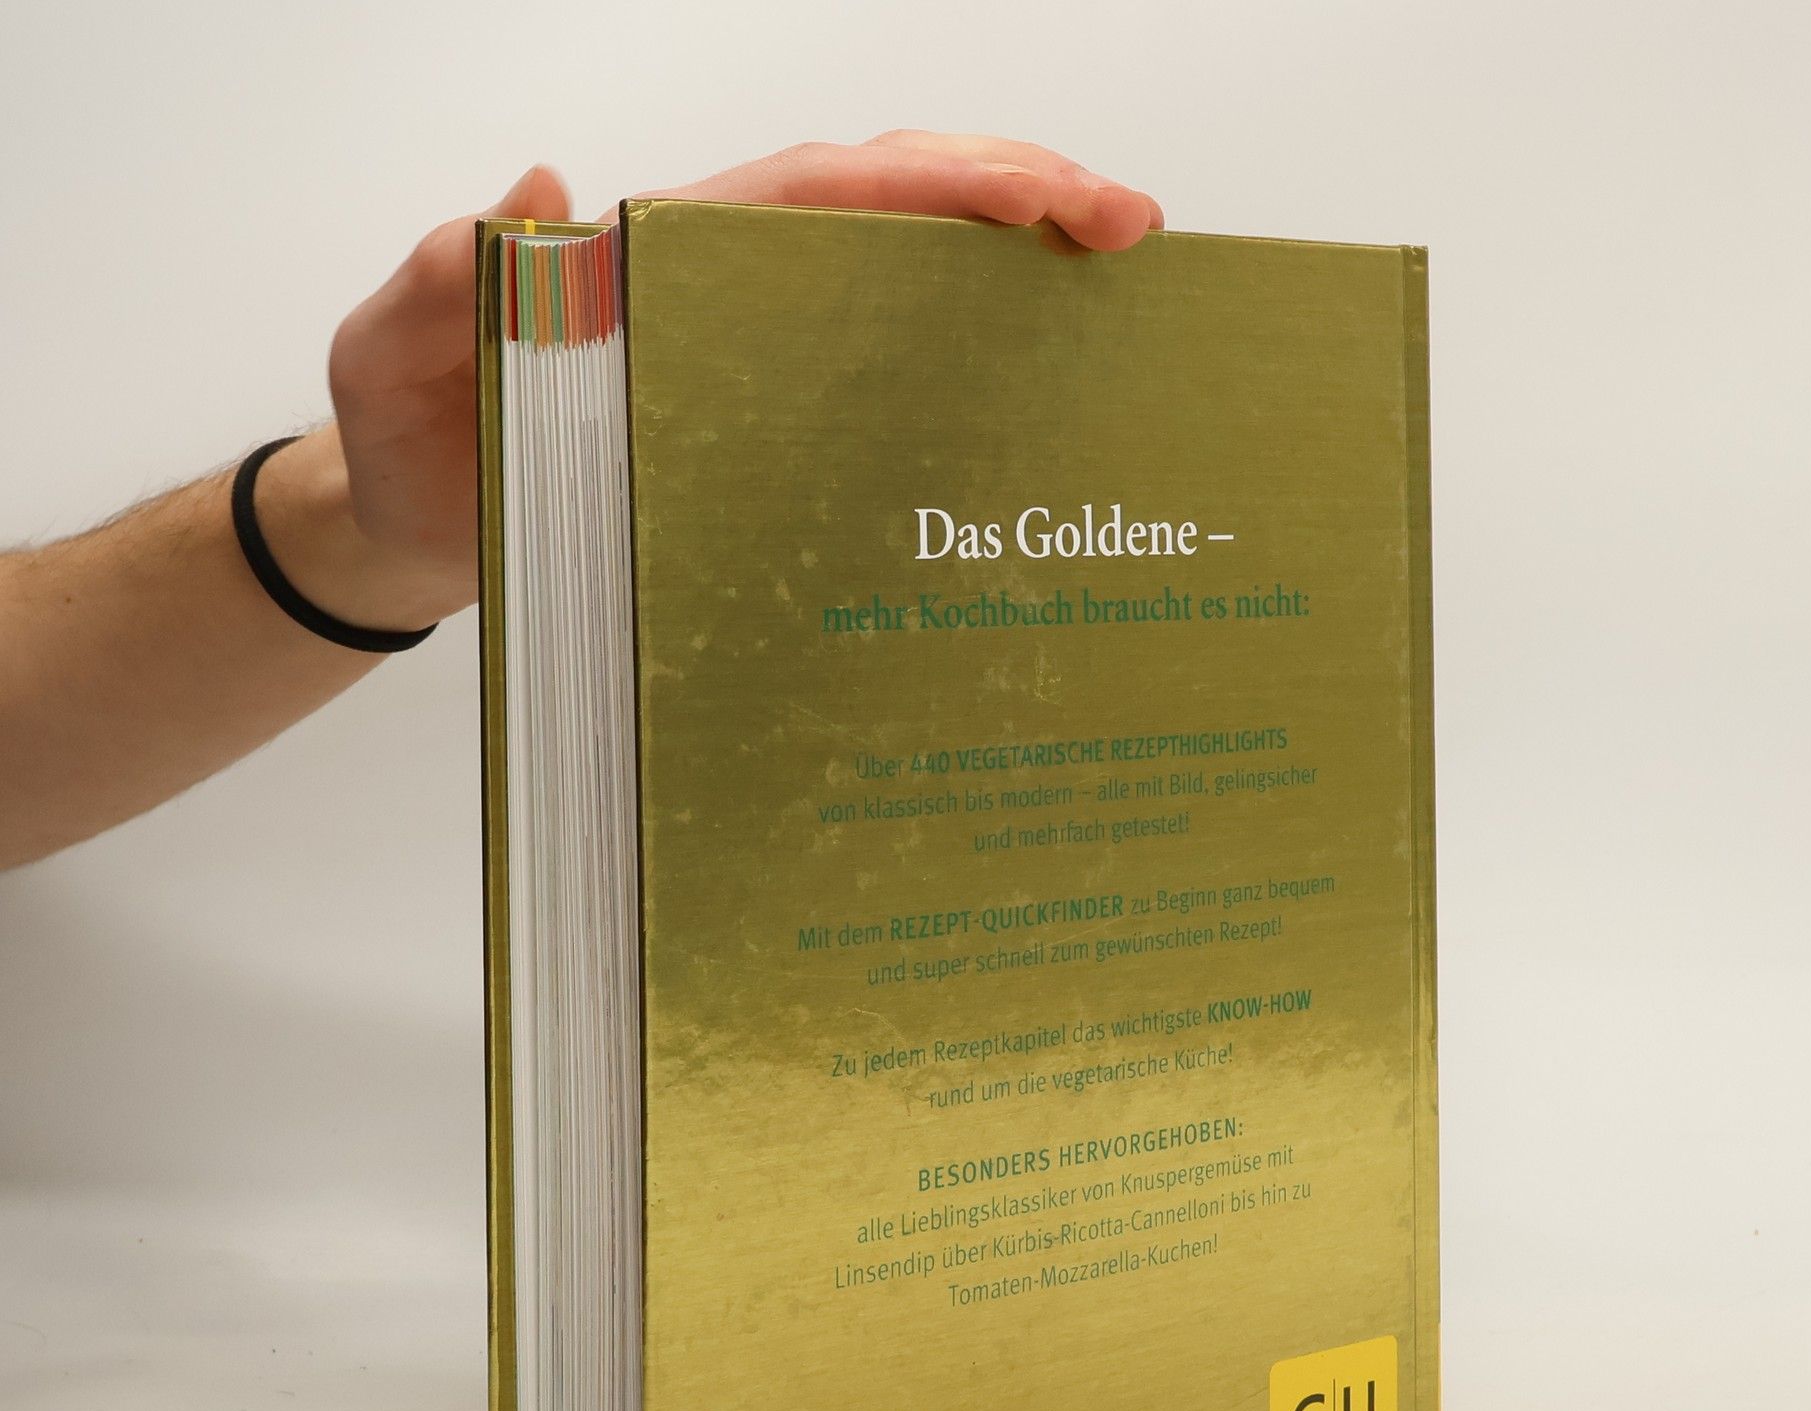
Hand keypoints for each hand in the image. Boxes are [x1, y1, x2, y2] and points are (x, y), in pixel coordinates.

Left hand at [307, 135, 1162, 628]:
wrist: (400, 534)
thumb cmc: (398, 453)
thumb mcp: (386, 366)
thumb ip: (438, 287)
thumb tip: (539, 194)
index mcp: (651, 261)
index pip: (815, 193)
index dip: (936, 182)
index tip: (1051, 196)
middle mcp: (711, 291)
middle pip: (882, 210)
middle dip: (1011, 200)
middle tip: (1130, 229)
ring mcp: (735, 357)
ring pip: (888, 281)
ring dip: (1000, 273)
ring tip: (1112, 295)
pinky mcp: (745, 428)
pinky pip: (860, 378)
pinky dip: (944, 368)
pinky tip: (1018, 399)